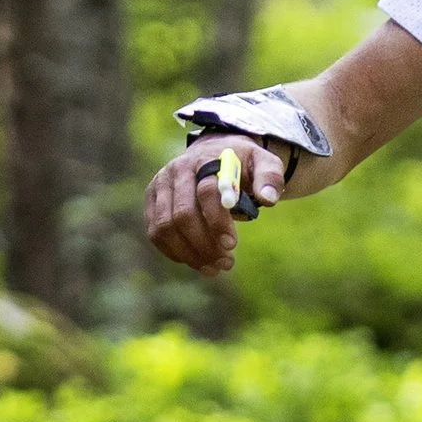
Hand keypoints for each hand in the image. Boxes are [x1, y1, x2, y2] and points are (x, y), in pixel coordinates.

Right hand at [144, 138, 283, 274]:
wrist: (213, 153)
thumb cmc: (241, 163)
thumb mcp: (262, 162)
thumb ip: (269, 177)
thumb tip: (269, 198)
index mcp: (205, 159)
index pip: (206, 191)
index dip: (217, 221)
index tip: (232, 245)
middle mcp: (177, 170)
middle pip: (183, 214)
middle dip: (204, 244)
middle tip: (226, 263)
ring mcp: (160, 186)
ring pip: (165, 227)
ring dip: (189, 253)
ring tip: (214, 268)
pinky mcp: (152, 201)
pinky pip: (155, 233)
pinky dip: (175, 252)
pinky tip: (197, 261)